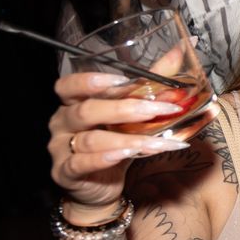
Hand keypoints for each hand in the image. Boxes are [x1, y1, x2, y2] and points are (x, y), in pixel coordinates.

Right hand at [48, 70, 196, 209]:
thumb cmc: (113, 142)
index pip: (69, 85)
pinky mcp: (65, 172)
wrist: (99, 187)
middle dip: (124, 109)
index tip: (122, 79)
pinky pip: (82, 164)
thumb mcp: (129, 113)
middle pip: (86, 111)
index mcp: (73, 102)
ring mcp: (61, 148)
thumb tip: (178, 52)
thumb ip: (148, 84)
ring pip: (91, 140)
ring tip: (157, 142)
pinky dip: (105, 158)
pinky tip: (126, 154)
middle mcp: (62, 122)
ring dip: (127, 139)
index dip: (90, 81)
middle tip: (157, 110)